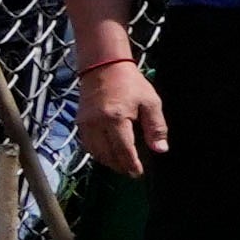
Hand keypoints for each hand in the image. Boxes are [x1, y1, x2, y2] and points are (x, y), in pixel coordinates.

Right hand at [73, 41, 173, 176]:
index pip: (123, 149)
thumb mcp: (150, 102)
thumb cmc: (130, 83)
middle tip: (131, 172)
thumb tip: (160, 149)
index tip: (138, 173)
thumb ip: (156, 127)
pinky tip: (108, 154)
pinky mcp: (80, 122)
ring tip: (121, 165)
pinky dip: (97, 153)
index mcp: (115, 118)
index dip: (132, 164)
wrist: (103, 66)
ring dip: (108, 162)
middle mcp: (97, 123)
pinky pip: (87, 145)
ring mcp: (85, 123)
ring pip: (95, 152)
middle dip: (120, 166)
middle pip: (107, 154)